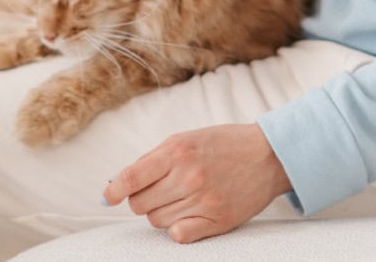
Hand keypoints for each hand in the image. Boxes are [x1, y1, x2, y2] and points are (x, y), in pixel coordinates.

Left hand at [103, 124, 291, 243]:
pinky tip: (186, 215)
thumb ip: (152, 160)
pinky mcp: (218, 219)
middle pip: (140, 204)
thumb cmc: (221, 145)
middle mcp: (189, 176)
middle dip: (141, 199)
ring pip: (157, 220)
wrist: (267, 155)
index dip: (113, 191)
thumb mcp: (184, 140)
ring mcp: (204, 199)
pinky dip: (177, 229)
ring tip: (179, 198)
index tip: (107, 197)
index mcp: (177, 151)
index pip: (131, 178)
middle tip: (157, 191)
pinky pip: (179, 235)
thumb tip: (118, 184)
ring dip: (160, 212)